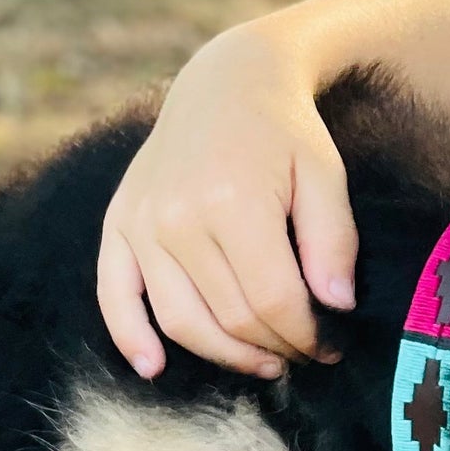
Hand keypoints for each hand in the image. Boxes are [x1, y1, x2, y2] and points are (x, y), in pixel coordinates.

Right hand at [97, 28, 359, 379]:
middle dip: (275, 347)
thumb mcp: (324, 174)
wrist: (225, 82)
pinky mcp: (118, 224)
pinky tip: (154, 367)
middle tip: (304, 353)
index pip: (273, 300)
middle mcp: (178, 216)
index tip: (331, 346)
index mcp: (234, 201)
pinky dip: (130, 337)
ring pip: (181, 320)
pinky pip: (114, 295)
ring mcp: (141, 222)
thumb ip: (333, 241)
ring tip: (262, 362)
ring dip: (224, 355)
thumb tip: (335, 306)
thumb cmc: (284, 132)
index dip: (307, 335)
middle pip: (230, 317)